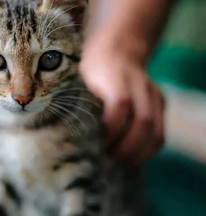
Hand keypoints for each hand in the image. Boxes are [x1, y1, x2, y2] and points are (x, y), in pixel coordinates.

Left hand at [80, 36, 164, 165]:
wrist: (118, 50)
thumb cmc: (91, 69)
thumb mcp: (78, 77)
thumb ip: (73, 100)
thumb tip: (56, 132)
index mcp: (115, 76)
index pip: (120, 104)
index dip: (110, 128)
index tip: (96, 143)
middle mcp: (139, 84)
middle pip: (142, 121)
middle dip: (126, 147)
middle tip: (108, 160)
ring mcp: (153, 94)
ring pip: (156, 131)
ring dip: (139, 153)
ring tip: (120, 165)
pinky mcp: (160, 103)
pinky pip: (159, 133)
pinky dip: (147, 150)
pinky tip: (131, 159)